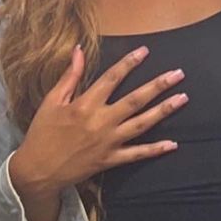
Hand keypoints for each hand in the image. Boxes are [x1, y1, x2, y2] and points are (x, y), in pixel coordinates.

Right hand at [9, 45, 186, 197]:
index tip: (145, 51)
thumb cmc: (42, 133)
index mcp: (85, 105)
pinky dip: (155, 149)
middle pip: (135, 100)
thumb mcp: (51, 101)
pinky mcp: (110, 160)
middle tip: (178, 74)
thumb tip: (78, 49)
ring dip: (163, 111)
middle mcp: (100, 122)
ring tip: (183, 98)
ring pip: (141, 124)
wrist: (37, 170)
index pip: (111, 79)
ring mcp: (108, 142)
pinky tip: (173, 143)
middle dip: (158, 85)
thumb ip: (69, 76)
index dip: (129, 63)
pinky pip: (137, 154)